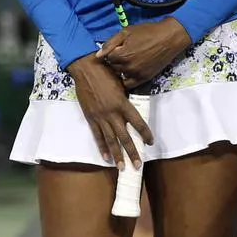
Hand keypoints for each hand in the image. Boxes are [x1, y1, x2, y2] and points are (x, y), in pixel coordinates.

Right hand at [67, 53, 153, 169]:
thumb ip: (127, 99)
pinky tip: (106, 157)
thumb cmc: (107, 73)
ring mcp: (100, 117)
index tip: (150, 143)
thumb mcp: (122, 85)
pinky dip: (102, 147)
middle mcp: (112, 113)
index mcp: (123, 104)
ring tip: (121, 167)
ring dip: (117, 155)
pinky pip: (97, 136)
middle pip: (124, 137)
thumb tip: (133, 110)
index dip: (145, 134)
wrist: (86, 69)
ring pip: (110, 140)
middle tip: (137, 165)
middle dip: (132, 152)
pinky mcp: (90, 118)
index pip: (138, 123)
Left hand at [96, 18, 191, 87]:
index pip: (106, 59)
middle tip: (123, 54)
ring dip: (120, 71)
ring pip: (120, 77)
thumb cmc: (148, 32)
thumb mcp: (127, 32)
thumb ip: (110, 43)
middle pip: (113, 68)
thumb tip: (97, 56)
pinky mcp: (144, 79)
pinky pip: (130, 84)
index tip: (116, 49)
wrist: (169, 38)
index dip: (110, 53)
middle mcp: (127, 68)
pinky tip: (130, 72)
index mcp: (121, 55)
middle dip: (115, 62)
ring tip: (127, 62)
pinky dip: (127, 79)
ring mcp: (136, 75)